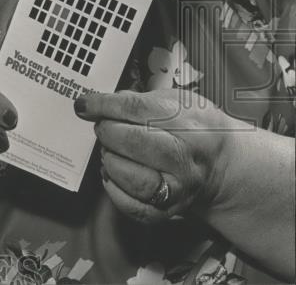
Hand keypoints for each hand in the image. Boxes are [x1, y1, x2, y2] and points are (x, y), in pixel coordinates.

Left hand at [75, 89, 245, 223]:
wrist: (224, 166)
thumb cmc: (195, 128)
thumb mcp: (177, 101)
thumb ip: (139, 99)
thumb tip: (101, 102)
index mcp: (186, 123)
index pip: (135, 109)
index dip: (103, 105)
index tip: (84, 105)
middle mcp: (184, 157)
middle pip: (132, 141)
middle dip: (107, 131)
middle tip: (104, 127)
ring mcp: (178, 187)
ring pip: (131, 177)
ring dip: (110, 161)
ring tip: (111, 151)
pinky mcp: (169, 210)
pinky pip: (133, 206)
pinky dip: (114, 190)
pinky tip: (113, 174)